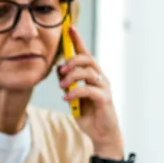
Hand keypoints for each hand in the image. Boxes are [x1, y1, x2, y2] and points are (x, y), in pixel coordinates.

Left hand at [57, 26, 125, 158]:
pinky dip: (75, 92)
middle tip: (61, 70)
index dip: (78, 40)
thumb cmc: (89, 115)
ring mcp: (104, 88)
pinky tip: (66, 98)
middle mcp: (100, 78)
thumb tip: (58, 68)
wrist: (101, 135)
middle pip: (88, 59)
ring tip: (62, 87)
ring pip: (88, 72)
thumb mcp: (73, 97)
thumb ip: (67, 82)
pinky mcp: (105, 99)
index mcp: (93, 75)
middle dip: (72, 61)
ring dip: (72, 77)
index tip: (69, 28)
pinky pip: (89, 90)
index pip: (85, 53)